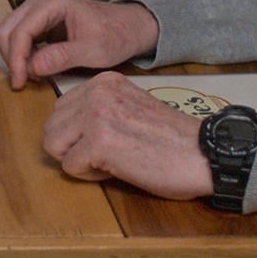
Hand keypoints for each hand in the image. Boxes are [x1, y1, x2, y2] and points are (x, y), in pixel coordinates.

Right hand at [0, 0, 160, 88]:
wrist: (128, 27)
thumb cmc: (115, 35)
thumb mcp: (93, 50)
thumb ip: (63, 57)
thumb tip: (33, 67)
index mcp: (53, 2)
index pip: (21, 31)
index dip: (16, 59)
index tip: (20, 82)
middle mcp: (40, 0)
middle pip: (7, 30)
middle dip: (12, 58)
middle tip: (24, 82)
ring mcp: (38, 8)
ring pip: (9, 33)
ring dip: (15, 56)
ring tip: (33, 75)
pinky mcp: (39, 19)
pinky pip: (19, 36)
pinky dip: (21, 54)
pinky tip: (36, 68)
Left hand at [43, 71, 211, 199]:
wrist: (204, 154)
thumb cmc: (172, 140)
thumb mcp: (130, 108)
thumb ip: (100, 109)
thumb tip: (68, 129)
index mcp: (104, 81)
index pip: (62, 109)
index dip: (80, 134)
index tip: (111, 140)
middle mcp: (97, 91)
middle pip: (52, 127)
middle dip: (73, 148)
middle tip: (109, 154)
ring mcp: (96, 114)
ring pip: (54, 145)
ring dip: (78, 160)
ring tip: (112, 160)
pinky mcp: (98, 141)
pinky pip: (70, 167)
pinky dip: (91, 176)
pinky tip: (120, 168)